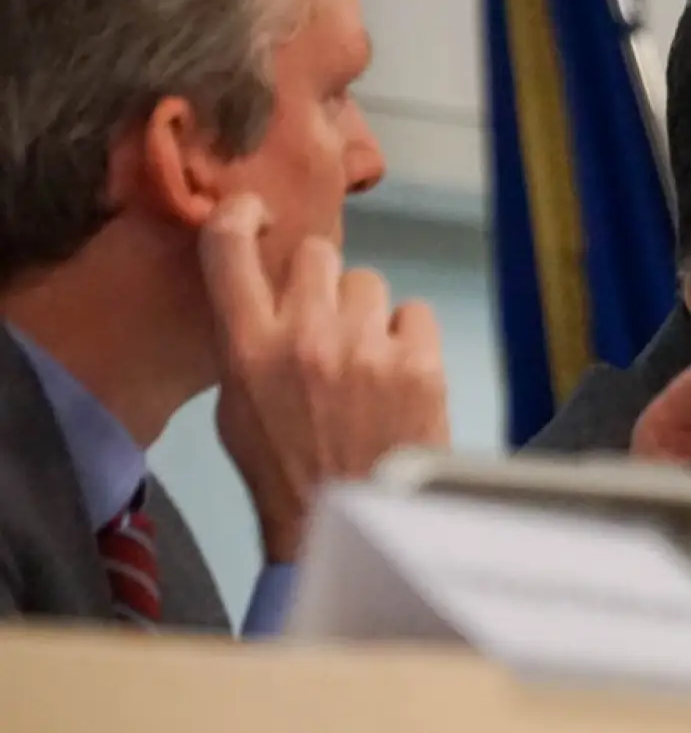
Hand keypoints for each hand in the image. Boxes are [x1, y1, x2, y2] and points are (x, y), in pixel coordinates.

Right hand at [201, 195, 450, 562]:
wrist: (354, 520)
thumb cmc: (289, 472)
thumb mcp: (238, 410)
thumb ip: (247, 344)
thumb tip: (265, 292)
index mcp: (248, 350)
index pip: (228, 250)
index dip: (241, 217)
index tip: (253, 212)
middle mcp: (305, 337)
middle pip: (318, 254)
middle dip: (323, 281)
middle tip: (329, 322)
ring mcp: (366, 347)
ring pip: (370, 283)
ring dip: (369, 314)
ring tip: (367, 363)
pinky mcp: (420, 362)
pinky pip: (416, 313)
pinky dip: (411, 340)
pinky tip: (401, 377)